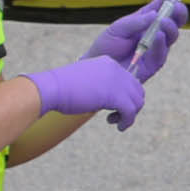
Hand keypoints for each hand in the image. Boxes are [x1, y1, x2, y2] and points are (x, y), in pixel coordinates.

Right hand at [27, 55, 146, 128]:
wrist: (52, 88)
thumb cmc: (62, 88)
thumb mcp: (86, 81)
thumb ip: (100, 86)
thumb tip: (110, 101)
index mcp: (108, 63)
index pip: (129, 80)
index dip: (126, 95)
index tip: (115, 106)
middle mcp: (116, 69)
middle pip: (137, 90)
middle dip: (131, 105)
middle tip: (118, 116)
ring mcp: (117, 81)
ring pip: (137, 101)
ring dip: (130, 115)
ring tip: (116, 122)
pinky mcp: (115, 95)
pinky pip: (130, 111)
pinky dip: (128, 121)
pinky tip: (119, 127)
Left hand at [86, 0, 186, 82]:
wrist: (98, 68)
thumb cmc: (107, 46)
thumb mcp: (118, 28)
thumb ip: (136, 22)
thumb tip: (155, 15)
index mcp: (146, 21)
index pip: (162, 9)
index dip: (169, 1)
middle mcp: (154, 33)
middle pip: (174, 22)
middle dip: (179, 13)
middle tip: (177, 7)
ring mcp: (156, 48)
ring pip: (172, 36)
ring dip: (170, 27)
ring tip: (163, 22)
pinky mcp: (154, 63)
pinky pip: (162, 53)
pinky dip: (161, 43)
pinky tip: (158, 36)